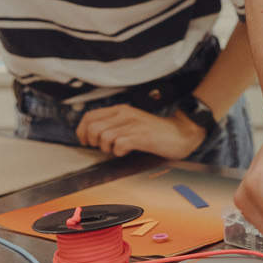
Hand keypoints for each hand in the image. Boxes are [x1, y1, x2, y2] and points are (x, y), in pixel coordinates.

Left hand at [75, 104, 203, 158]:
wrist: (181, 133)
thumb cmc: (156, 131)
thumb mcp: (132, 121)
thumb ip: (115, 124)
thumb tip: (93, 134)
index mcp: (121, 110)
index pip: (90, 116)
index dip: (82, 131)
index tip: (86, 141)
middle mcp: (125, 114)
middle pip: (93, 127)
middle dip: (92, 141)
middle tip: (102, 148)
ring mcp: (133, 125)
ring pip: (104, 136)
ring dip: (106, 148)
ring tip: (116, 150)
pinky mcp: (141, 136)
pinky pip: (119, 145)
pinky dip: (118, 152)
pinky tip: (126, 151)